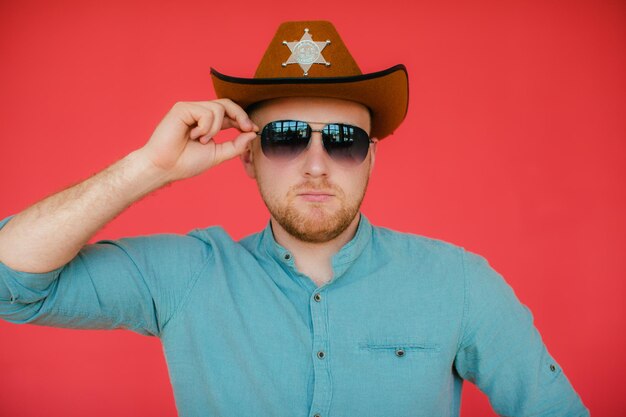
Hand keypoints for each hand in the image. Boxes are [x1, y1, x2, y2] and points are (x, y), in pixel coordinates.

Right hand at [139, 99, 258, 181]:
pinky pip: (206, 112)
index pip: (230, 114)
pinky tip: (194, 136)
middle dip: (241, 115)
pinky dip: (205, 127)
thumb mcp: (218, 154)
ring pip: (218, 109)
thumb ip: (236, 145)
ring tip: (202, 141)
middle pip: (227, 104)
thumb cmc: (186, 162)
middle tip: (247, 128)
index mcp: (208, 123)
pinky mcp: (182, 108)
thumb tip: (252, 134)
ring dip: (215, 129)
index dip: (244, 119)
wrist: (166, 167)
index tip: (254, 129)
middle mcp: (199, 113)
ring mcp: (191, 109)